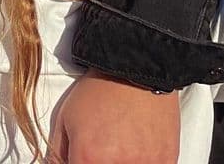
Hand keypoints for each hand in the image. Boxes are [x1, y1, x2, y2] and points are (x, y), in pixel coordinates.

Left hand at [49, 71, 178, 162]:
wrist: (134, 70)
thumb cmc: (98, 92)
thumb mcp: (65, 118)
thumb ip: (58, 153)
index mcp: (88, 157)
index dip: (79, 162)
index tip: (82, 156)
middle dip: (97, 160)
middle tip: (102, 146)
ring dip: (122, 160)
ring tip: (121, 142)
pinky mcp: (166, 161)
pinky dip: (142, 159)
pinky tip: (137, 145)